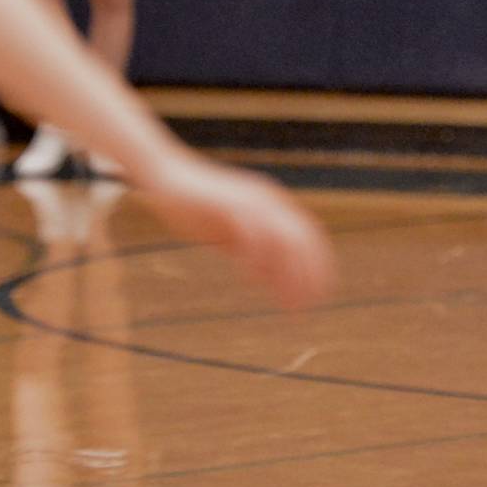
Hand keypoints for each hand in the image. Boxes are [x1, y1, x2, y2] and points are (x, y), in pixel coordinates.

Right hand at [134, 151, 335, 309]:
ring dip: (287, 274)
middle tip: (305, 308)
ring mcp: (249, 199)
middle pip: (301, 240)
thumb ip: (256, 254)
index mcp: (274, 204)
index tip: (321, 296)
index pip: (309, 236)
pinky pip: (251, 233)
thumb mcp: (234, 237)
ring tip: (285, 303)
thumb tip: (276, 282)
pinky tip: (251, 280)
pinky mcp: (228, 204)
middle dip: (307, 276)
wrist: (166, 178)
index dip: (319, 266)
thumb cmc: (199, 209)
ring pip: (282, 238)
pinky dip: (256, 259)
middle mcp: (268, 199)